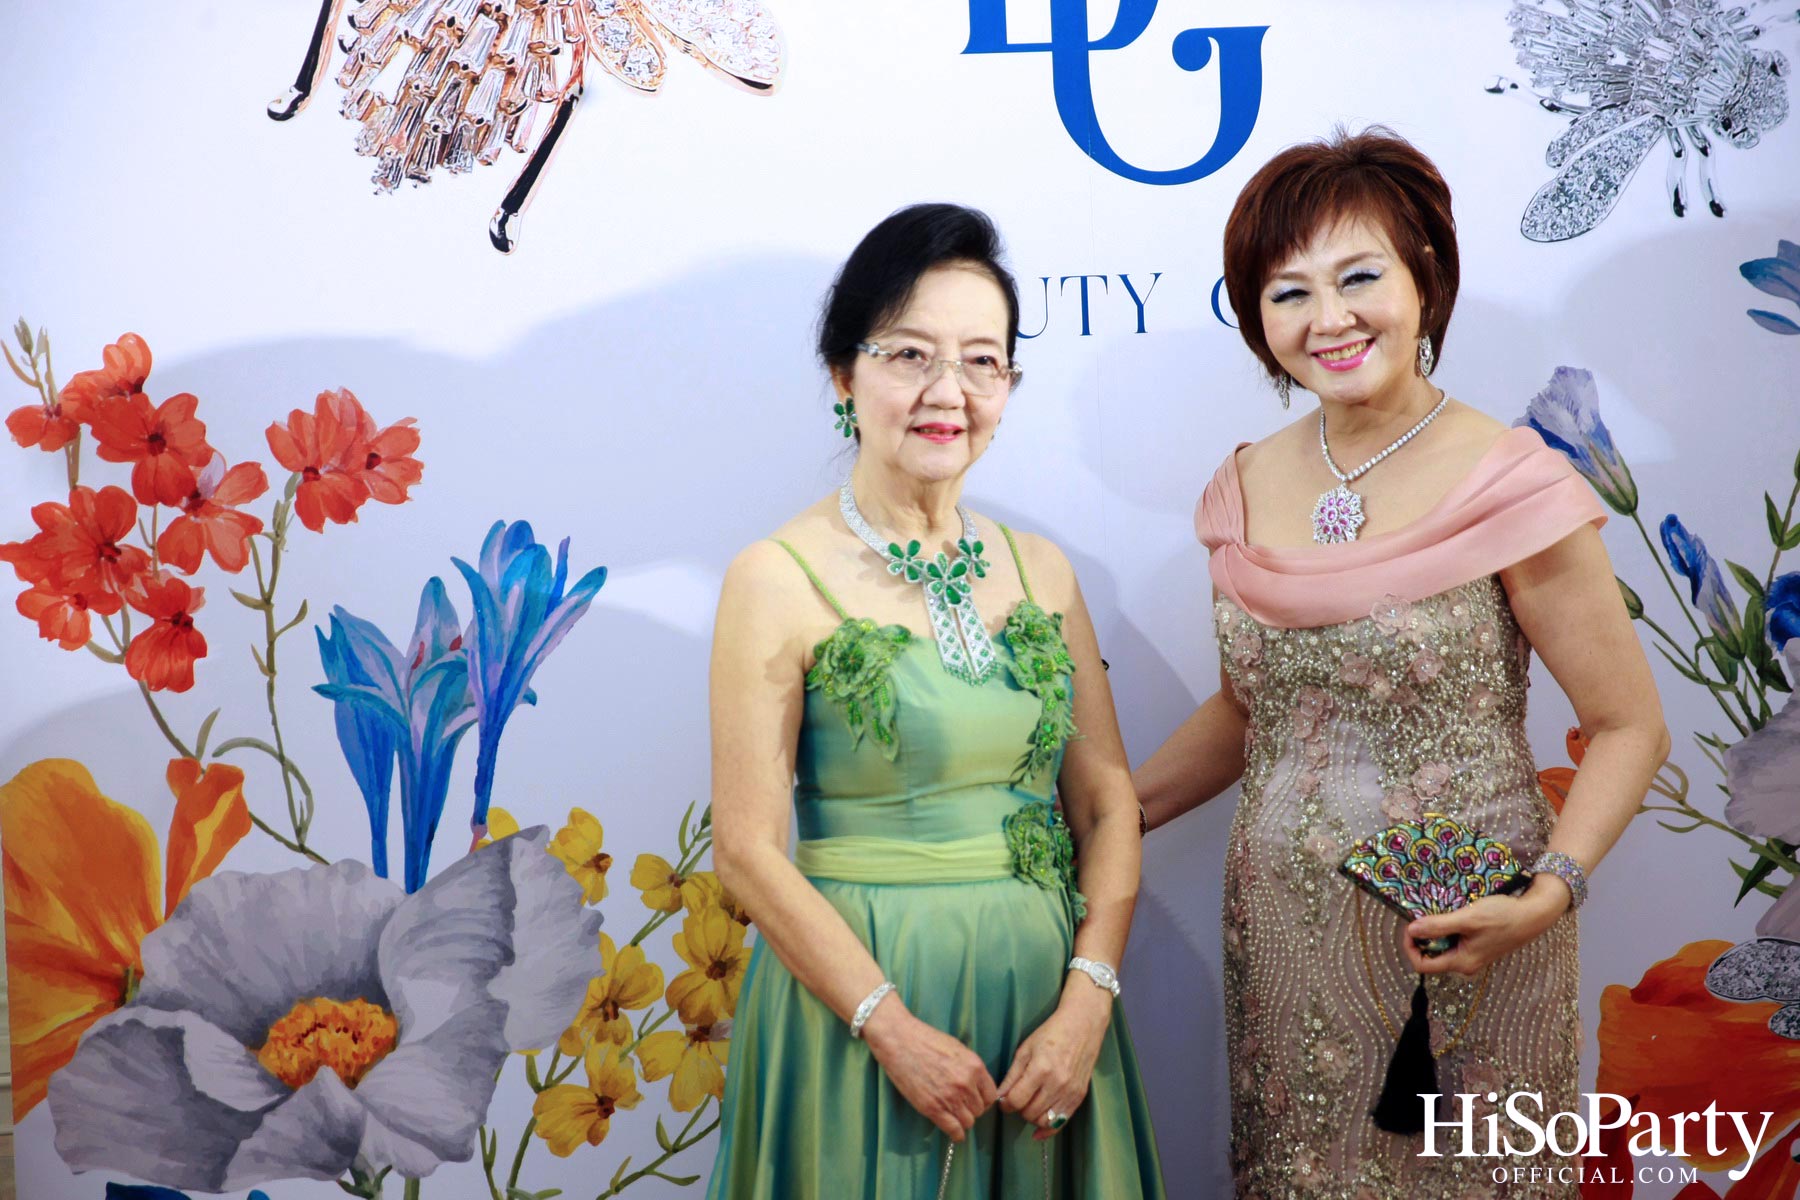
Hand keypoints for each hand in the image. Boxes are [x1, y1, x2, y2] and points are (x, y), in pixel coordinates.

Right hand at [860, 1002, 996, 1141]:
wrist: (899, 1040)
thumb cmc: (926, 1040)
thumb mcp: (957, 1049)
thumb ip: (971, 1068)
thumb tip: (978, 1086)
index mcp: (975, 1067)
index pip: (991, 1096)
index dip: (983, 1100)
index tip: (975, 1100)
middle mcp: (966, 1084)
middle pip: (980, 1110)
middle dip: (971, 1109)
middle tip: (960, 1105)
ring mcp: (949, 1097)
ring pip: (968, 1121)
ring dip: (963, 1120)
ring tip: (954, 1115)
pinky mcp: (932, 1108)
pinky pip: (954, 1130)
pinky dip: (956, 1134)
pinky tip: (954, 1132)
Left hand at [996, 983, 1110, 1140]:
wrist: (1082, 1027)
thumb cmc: (1051, 1034)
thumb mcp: (1025, 1050)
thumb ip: (1012, 1076)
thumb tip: (999, 1097)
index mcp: (1041, 1069)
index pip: (1016, 1100)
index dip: (1005, 1104)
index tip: (1003, 1100)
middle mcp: (1058, 1084)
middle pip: (1029, 1113)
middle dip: (1018, 1109)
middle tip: (1016, 1099)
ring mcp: (1070, 1092)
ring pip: (1043, 1120)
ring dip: (1031, 1117)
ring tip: (1028, 1104)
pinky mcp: (1079, 1097)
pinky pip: (1061, 1122)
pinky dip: (1047, 1129)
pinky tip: (1037, 1131)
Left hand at [1403, 877, 1570, 976]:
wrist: (1533, 913)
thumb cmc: (1503, 916)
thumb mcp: (1468, 919)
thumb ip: (1439, 926)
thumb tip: (1412, 930)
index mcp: (1462, 962)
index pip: (1423, 965)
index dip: (1410, 947)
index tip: (1411, 926)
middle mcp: (1465, 963)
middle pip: (1431, 955)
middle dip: (1422, 936)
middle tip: (1421, 915)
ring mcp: (1472, 954)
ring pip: (1442, 945)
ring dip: (1434, 930)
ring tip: (1436, 911)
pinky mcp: (1477, 944)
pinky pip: (1453, 939)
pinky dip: (1447, 927)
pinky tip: (1450, 912)